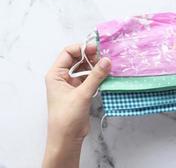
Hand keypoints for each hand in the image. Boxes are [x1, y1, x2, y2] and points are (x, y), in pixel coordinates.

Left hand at [43, 44, 110, 167]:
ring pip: (85, 70)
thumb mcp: (82, 94)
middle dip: (90, 57)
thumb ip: (96, 76)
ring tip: (108, 65)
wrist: (67, 138)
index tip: (96, 48)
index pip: (68, 53)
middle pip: (77, 60)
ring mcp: (72, 85)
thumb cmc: (67, 116)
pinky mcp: (81, 93)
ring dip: (95, 67)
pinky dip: (98, 77)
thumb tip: (107, 60)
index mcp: (56, 74)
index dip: (82, 49)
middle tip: (105, 56)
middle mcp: (63, 78)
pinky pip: (90, 80)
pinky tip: (107, 75)